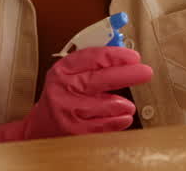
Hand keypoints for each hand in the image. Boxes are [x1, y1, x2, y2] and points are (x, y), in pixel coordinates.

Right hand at [0, 46, 152, 144]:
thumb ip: (93, 63)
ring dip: (122, 104)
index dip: (116, 55)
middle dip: (127, 74)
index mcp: (63, 69)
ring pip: (105, 104)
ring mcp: (69, 110)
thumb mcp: (70, 74)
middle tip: (145, 72)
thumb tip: (124, 55)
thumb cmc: (62, 95)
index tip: (133, 56)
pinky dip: (118, 120)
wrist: (39, 128)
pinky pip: (104, 125)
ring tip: (129, 105)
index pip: (92, 57)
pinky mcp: (75, 130)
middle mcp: (64, 88)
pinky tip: (124, 117)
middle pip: (100, 78)